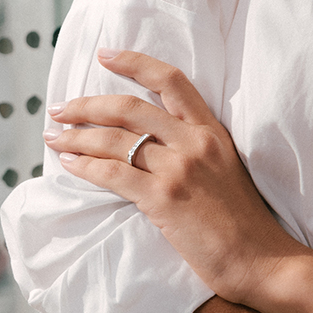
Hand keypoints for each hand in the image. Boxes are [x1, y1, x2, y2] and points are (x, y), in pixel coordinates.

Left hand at [44, 50, 304, 305]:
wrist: (259, 258)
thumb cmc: (243, 221)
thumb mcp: (226, 169)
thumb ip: (194, 149)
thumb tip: (150, 142)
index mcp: (213, 130)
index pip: (172, 80)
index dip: (135, 62)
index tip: (105, 55)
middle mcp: (194, 142)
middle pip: (130, 107)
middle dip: (87, 105)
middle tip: (60, 108)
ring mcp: (178, 168)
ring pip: (114, 139)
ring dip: (75, 137)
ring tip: (53, 137)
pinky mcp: (163, 198)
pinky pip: (111, 173)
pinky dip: (84, 167)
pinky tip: (68, 165)